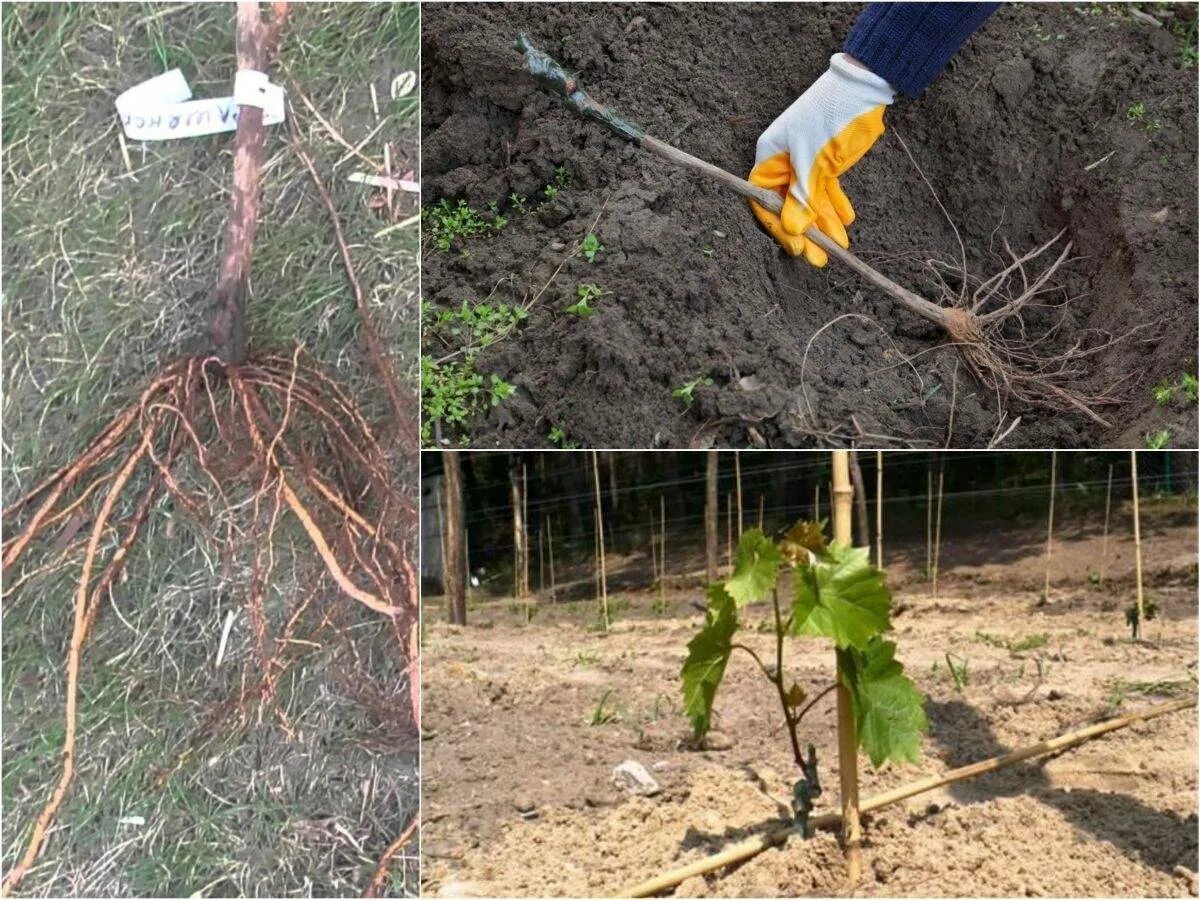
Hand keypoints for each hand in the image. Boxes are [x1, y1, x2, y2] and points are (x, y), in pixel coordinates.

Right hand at [749, 54, 893, 265]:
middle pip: (789, 206)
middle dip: (806, 232)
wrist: (864, 86)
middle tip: (820, 259)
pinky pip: (826, 191)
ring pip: (810, 202)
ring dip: (824, 224)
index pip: (765, 201)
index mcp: (770, 156)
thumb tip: (793, 230)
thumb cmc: (831, 115)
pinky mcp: (825, 162)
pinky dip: (835, 206)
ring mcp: (805, 162)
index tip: (797, 247)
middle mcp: (783, 162)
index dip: (778, 227)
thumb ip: (803, 197)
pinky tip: (846, 222)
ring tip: (840, 246)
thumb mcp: (815, 160)